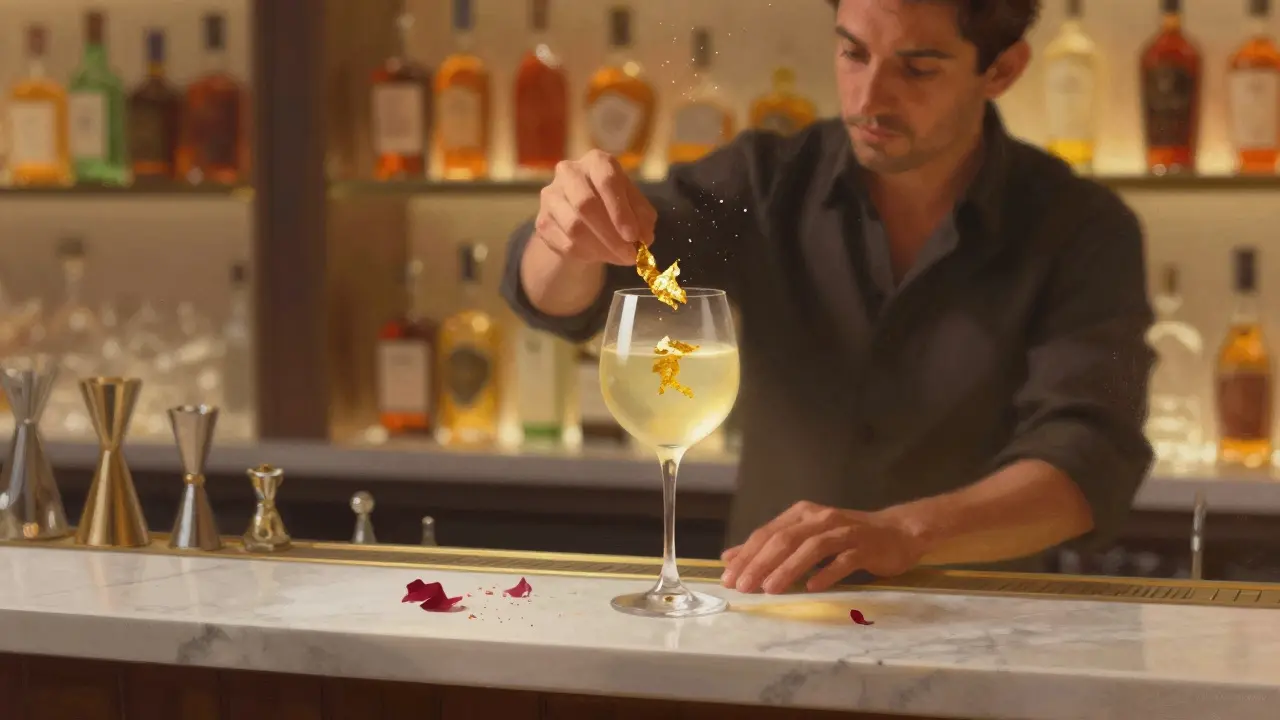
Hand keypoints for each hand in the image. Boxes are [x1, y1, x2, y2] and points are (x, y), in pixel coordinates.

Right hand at [533, 149, 657, 265]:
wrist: (583, 219)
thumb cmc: (615, 206)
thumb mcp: (636, 208)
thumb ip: (643, 219)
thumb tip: (644, 238)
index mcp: (597, 161)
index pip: (607, 180)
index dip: (620, 210)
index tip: (633, 236)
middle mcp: (569, 172)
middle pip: (585, 203)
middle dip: (611, 234)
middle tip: (629, 254)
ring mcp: (551, 196)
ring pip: (574, 227)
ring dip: (601, 248)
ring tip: (619, 257)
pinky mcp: (542, 221)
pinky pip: (565, 243)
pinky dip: (588, 254)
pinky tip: (600, 255)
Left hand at [719, 501, 926, 594]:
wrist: (897, 532)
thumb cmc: (846, 538)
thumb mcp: (805, 536)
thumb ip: (771, 546)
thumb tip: (731, 557)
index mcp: (802, 514)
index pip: (767, 533)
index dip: (746, 554)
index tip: (728, 576)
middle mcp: (820, 518)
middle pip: (785, 539)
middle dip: (760, 563)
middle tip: (743, 586)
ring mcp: (844, 532)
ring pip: (811, 548)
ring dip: (788, 568)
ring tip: (770, 589)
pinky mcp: (865, 547)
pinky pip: (843, 560)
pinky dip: (826, 573)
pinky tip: (812, 588)